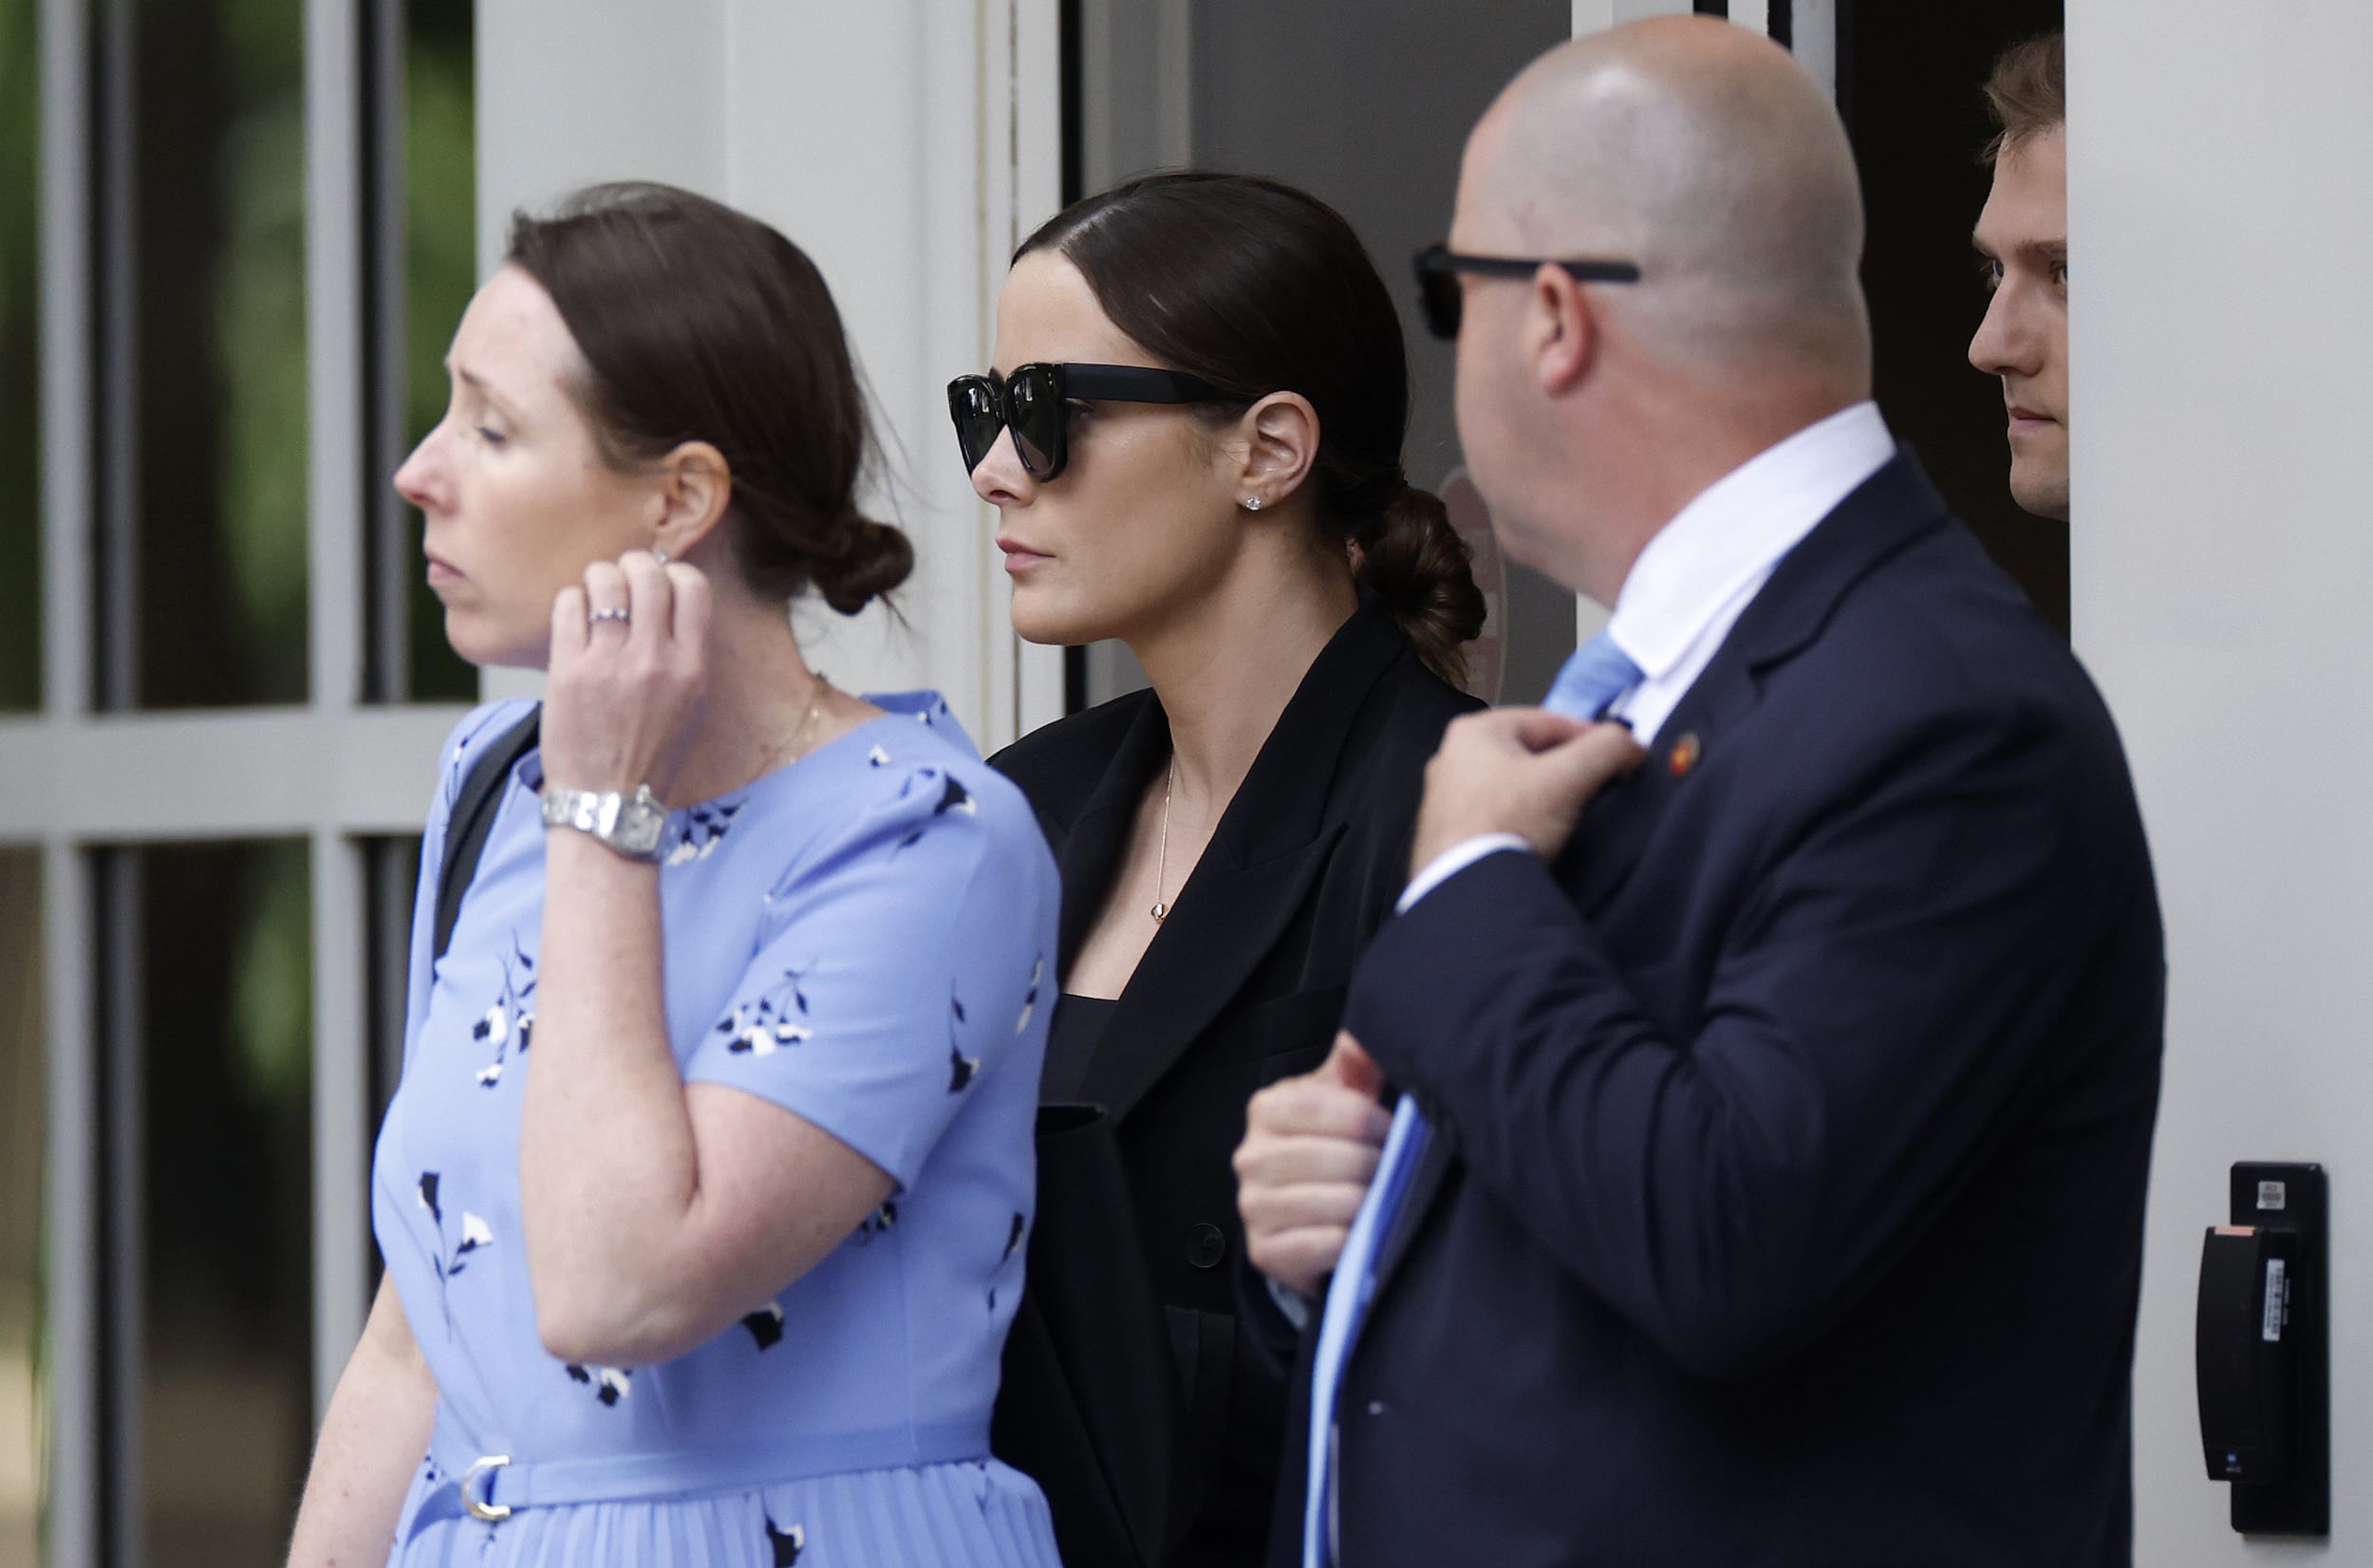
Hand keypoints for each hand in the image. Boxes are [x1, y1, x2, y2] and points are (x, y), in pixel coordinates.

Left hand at [543, 551, 711, 798]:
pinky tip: (574, 619)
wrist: (608, 803)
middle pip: (648, 573)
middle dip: (633, 564)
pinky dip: (570, 602)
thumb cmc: (650, 756)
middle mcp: (654, 661)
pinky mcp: (568, 670)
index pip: (693, 586)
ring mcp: (609, 664)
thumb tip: (667, 599)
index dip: (674, 574)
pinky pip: (568, 605)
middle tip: (623, 576)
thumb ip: (685, 653)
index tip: (661, 584)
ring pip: (604, 580)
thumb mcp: (691, 705)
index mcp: (693, 668)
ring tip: (595, 596)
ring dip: (598, 578)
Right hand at [1235, 1031, 1393, 1299]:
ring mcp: (1253, 1206)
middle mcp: (1250, 1156)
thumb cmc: (1325, 1147)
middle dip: (1378, 1167)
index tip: (1394, 1133)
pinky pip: (1323, 1246)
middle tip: (1393, 1172)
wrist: (1297, 1216)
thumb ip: (1353, 1066)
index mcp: (1267, 1109)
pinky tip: (1360, 1233)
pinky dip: (1351, 1241)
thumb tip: (1356, 1040)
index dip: (1379, 1124)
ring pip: (1334, 1204)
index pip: (1338, 1110)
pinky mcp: (1264, 1251)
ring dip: (1370, 1205)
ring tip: (1380, 1201)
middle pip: (1340, 1159)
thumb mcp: (1339, 1099)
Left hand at [1410, 708, 1644, 872]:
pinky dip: (1521, 820)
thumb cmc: (1510, 825)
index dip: (1590, 736)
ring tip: (1570, 814)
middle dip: (1565, 767)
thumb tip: (1631, 745)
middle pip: (1528, 753)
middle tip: (1596, 784)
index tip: (1617, 754)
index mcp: (1474, 731)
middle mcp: (1451, 758)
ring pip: (1512, 785)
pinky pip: (1496, 814)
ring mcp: (1444, 797)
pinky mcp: (1447, 832)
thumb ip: (1607, 749)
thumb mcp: (1569, 779)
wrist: (1470, 891)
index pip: (1547, 721)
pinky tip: (1539, 836)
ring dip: (1543, 795)